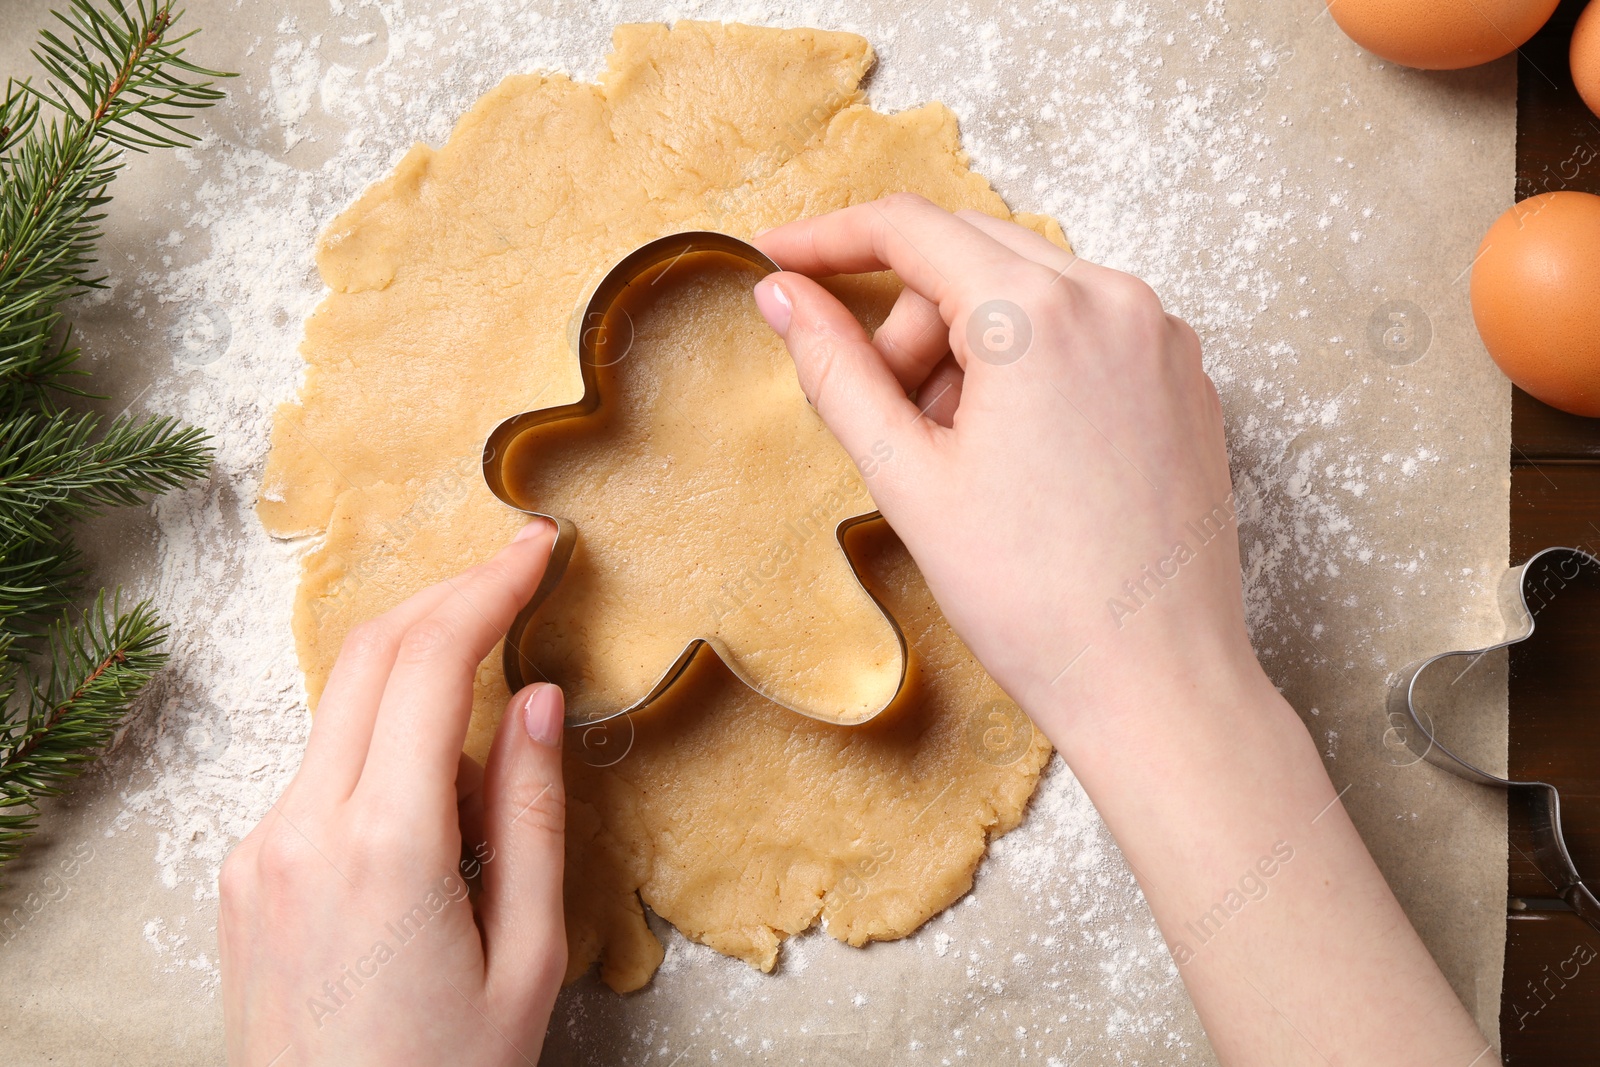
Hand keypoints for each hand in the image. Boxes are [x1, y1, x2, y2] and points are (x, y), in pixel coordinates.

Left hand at [219, 523, 566, 1065]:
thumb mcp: (528, 956)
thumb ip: (533, 814)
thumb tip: (537, 700)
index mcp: (384, 847)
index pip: (430, 662)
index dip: (487, 587)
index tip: (535, 548)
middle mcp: (301, 829)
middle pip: (371, 656)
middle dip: (447, 596)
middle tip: (515, 571)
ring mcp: (261, 847)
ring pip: (345, 706)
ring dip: (416, 666)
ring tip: (491, 680)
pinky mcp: (247, 869)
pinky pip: (323, 765)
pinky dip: (383, 735)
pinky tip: (435, 773)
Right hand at [754, 197, 1494, 1065]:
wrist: (1159, 684)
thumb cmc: (1035, 600)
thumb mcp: (910, 481)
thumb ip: (836, 371)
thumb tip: (782, 297)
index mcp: (1039, 315)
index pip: (910, 228)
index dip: (829, 238)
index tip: (778, 259)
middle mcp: (1114, 299)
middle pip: (969, 254)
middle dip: (905, 316)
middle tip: (879, 407)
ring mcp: (1161, 335)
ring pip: (1027, 289)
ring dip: (967, 343)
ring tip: (955, 450)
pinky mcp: (1185, 375)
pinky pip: (1084, 326)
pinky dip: (1029, 360)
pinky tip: (1015, 451)